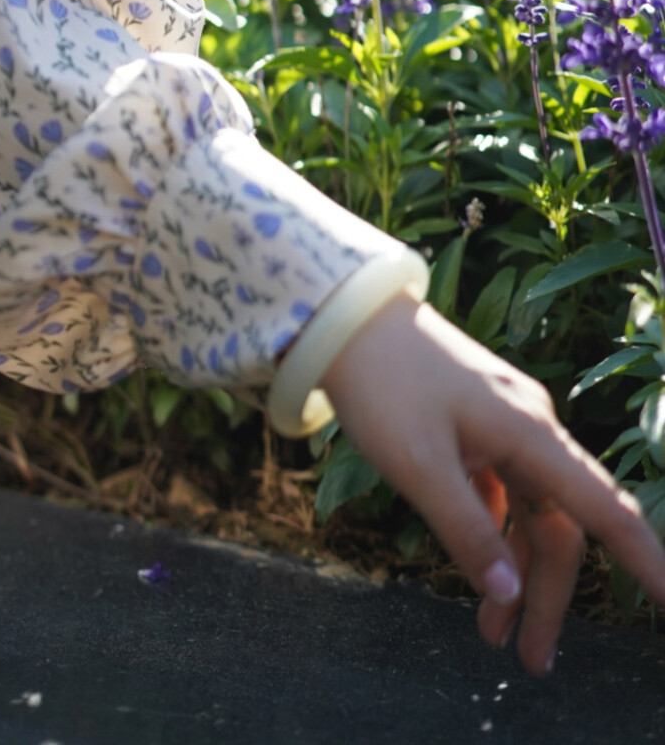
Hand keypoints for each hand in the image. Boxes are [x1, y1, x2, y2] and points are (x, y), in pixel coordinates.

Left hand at [319, 292, 664, 673]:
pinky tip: (474, 567)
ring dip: (515, 571)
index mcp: (530, 434)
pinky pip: (501, 489)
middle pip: (560, 526)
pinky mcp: (475, 422)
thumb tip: (508, 595)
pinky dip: (492, 531)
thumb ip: (466, 530)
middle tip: (532, 662)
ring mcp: (503, 423)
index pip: (607, 510)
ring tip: (490, 634)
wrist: (345, 317)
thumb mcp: (418, 466)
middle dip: (549, 596)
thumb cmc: (382, 384)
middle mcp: (530, 426)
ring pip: (529, 510)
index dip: (649, 563)